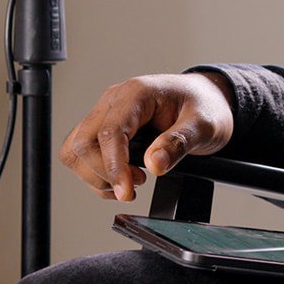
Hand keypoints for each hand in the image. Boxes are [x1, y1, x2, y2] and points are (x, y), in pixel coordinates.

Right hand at [58, 72, 235, 201]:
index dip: (114, 166)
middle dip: (104, 174)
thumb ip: (179, 142)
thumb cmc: (205, 107)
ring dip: (97, 176)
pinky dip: (97, 175)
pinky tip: (122, 178)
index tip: (127, 190)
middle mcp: (115, 100)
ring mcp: (107, 114)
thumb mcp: (204, 125)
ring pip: (76, 151)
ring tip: (131, 182)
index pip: (110, 132)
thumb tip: (154, 164)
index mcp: (138, 93)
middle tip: (135, 185)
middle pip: (83, 143)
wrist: (207, 101)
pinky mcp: (104, 128)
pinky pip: (83, 155)